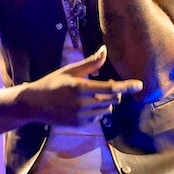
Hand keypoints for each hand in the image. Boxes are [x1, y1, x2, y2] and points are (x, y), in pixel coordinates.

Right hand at [16, 45, 141, 125]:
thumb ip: (90, 63)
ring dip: (107, 103)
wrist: (34, 104)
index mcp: (80, 87)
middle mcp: (82, 103)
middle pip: (112, 99)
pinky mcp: (79, 124)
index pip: (111, 88)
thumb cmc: (52, 83)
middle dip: (115, 93)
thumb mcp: (70, 70)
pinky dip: (98, 111)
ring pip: (107, 110)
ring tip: (93, 96)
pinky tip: (86, 105)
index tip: (139, 85)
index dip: (127, 86)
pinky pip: (98, 118)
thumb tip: (105, 50)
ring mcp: (81, 116)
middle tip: (108, 86)